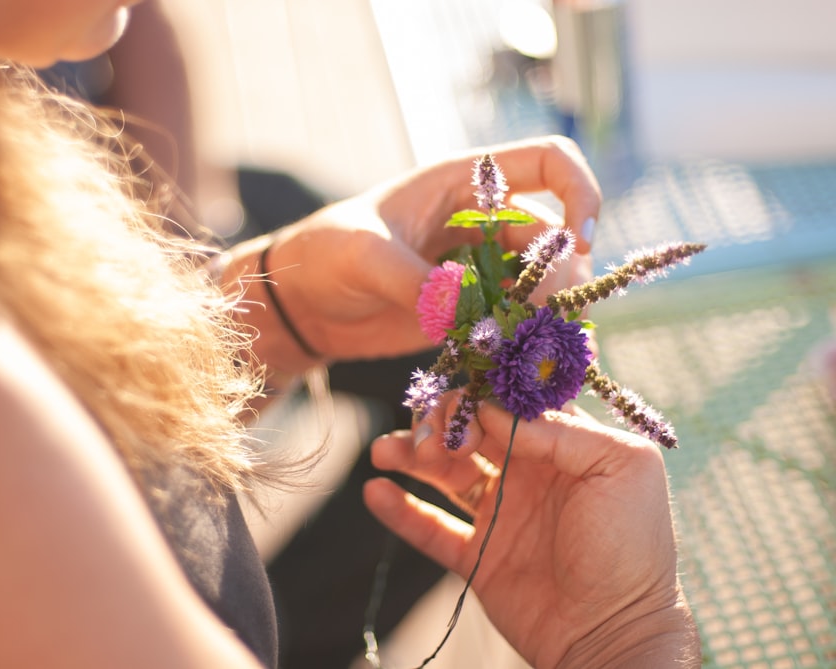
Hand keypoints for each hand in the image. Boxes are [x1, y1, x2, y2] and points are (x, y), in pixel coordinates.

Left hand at [262, 136, 600, 360]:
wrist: (299, 304)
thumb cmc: (323, 255)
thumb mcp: (364, 256)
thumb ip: (415, 280)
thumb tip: (470, 315)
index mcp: (462, 182)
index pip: (549, 162)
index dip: (580, 193)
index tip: (580, 242)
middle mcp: (481, 220)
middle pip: (554, 238)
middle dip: (559, 277)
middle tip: (538, 319)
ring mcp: (478, 266)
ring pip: (541, 284)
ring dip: (546, 314)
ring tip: (531, 348)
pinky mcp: (470, 310)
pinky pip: (515, 320)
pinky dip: (525, 340)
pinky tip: (519, 365)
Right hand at [363, 400, 699, 668]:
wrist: (617, 632)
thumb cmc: (631, 547)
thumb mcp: (621, 469)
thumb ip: (562, 431)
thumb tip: (495, 409)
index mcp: (563, 447)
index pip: (509, 405)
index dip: (480, 398)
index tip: (465, 408)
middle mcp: (529, 474)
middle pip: (469, 431)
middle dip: (442, 424)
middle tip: (435, 441)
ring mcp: (500, 515)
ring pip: (442, 472)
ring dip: (410, 454)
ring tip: (385, 451)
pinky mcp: (478, 557)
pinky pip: (430, 527)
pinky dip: (400, 509)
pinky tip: (377, 491)